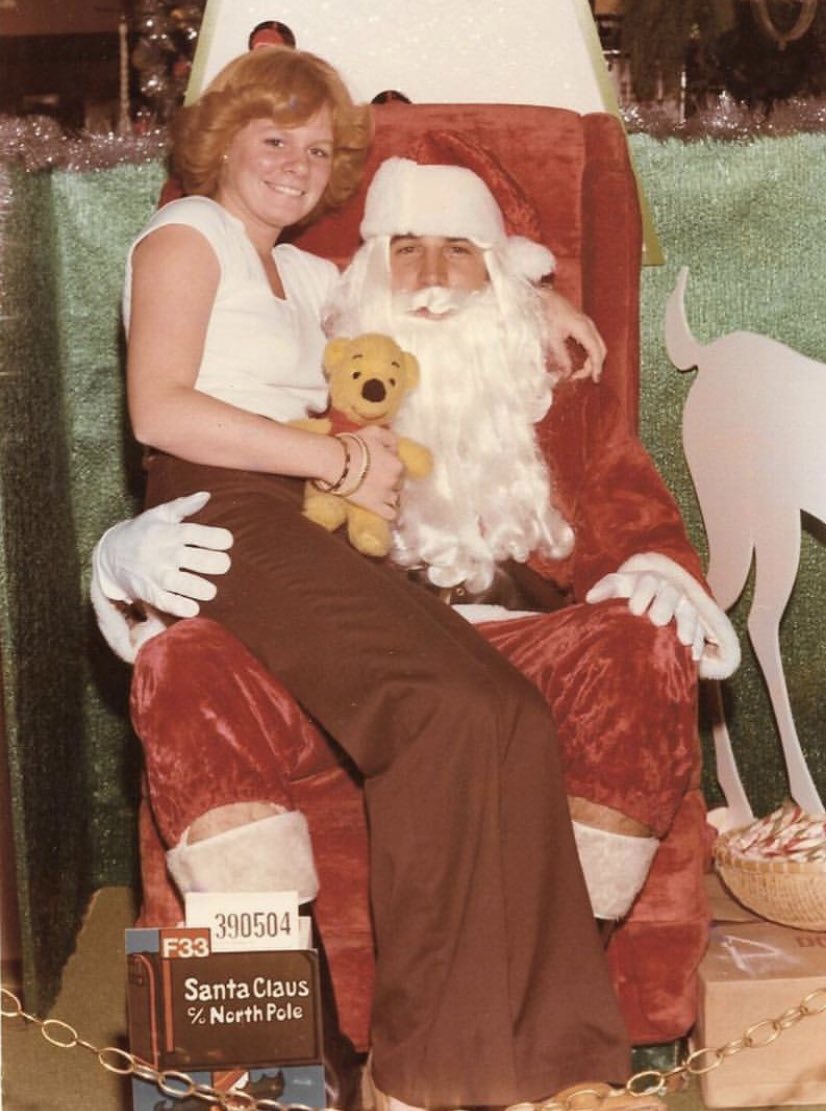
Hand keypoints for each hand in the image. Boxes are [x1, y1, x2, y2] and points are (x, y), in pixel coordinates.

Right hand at [93, 491, 232, 617]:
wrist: (110, 554)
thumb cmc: (144, 532)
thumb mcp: (160, 514)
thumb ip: (184, 506)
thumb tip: (206, 495)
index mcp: (168, 532)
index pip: (194, 533)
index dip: (215, 537)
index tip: (227, 541)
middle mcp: (163, 553)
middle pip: (192, 558)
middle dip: (213, 563)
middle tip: (223, 565)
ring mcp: (155, 574)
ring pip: (180, 583)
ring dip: (199, 588)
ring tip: (210, 590)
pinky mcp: (149, 592)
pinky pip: (166, 603)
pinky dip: (180, 608)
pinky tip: (193, 607)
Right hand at [345, 426, 404, 519]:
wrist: (335, 462)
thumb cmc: (354, 445)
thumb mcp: (375, 432)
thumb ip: (391, 438)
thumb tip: (395, 449)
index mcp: (397, 464)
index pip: (400, 467)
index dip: (391, 466)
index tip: (381, 466)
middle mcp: (395, 481)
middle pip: (399, 483)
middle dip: (391, 481)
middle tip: (377, 479)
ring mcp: (386, 495)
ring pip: (396, 499)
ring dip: (390, 497)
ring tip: (380, 495)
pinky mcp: (375, 507)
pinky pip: (391, 515)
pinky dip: (392, 514)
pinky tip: (389, 513)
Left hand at [541, 287, 605, 381]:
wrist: (544, 296)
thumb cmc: (547, 313)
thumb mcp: (552, 338)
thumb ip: (561, 356)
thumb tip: (567, 372)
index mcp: (584, 329)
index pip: (596, 353)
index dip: (596, 367)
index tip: (594, 379)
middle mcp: (589, 326)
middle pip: (601, 349)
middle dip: (595, 365)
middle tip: (584, 378)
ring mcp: (588, 324)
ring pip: (599, 345)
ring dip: (593, 359)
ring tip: (581, 372)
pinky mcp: (584, 324)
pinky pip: (593, 341)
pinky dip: (591, 352)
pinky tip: (582, 360)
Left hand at [586, 569, 705, 660]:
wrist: (655, 591)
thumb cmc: (630, 592)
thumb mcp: (618, 586)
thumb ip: (605, 589)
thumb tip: (589, 598)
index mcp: (649, 580)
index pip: (647, 582)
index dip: (642, 594)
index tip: (634, 609)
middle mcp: (669, 590)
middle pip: (670, 595)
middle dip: (664, 606)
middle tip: (657, 620)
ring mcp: (684, 605)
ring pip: (688, 612)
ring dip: (687, 625)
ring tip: (683, 641)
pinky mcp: (695, 621)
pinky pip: (701, 630)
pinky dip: (699, 642)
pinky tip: (695, 656)